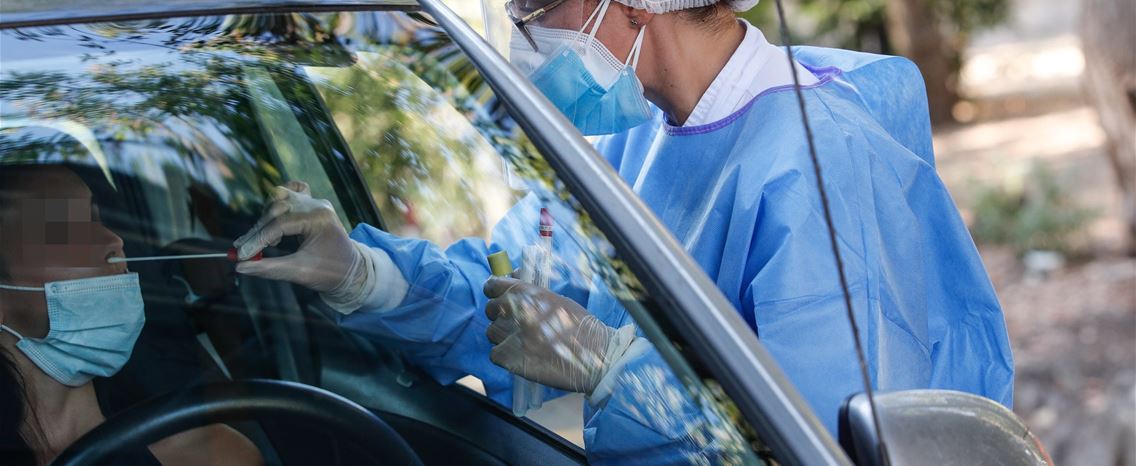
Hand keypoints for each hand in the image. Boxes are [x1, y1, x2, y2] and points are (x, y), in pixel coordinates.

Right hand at [232, 181, 358, 292]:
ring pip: (281, 196)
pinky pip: (293, 191)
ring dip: (267, 216)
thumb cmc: (330, 273)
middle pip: (277, 208)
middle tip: (245, 251)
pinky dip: (280, 201)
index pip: (280, 224)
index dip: (258, 240)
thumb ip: (269, 268)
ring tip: (267, 242)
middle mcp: (318, 205)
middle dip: (258, 230)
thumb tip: (240, 267)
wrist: (352, 271)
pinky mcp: (313, 205)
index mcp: (320, 219)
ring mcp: (316, 202)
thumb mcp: (299, 272)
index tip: (242, 255)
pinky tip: (273, 217)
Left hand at [483, 277, 627, 394]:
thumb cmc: (580, 327)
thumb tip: (510, 275)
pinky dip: (506, 357)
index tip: (496, 295)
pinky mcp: (511, 359)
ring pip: (492, 332)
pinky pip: (495, 354)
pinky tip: (523, 357)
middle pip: (491, 309)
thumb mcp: (557, 300)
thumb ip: (531, 291)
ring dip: (503, 337)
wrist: (596, 356)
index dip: (494, 291)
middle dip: (500, 316)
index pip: (493, 285)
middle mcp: (518, 311)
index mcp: (528, 293)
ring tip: (525, 343)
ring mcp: (513, 336)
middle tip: (516, 324)